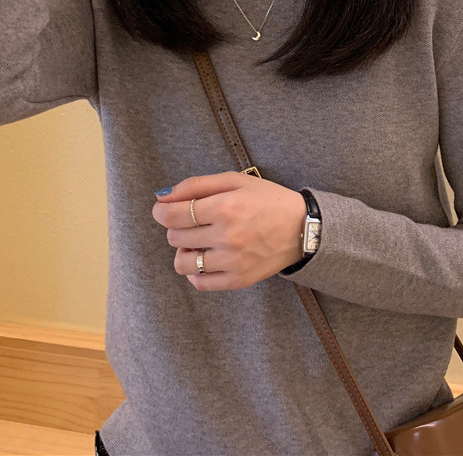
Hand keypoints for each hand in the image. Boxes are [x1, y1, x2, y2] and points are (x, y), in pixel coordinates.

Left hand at [152, 172, 306, 290]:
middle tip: (191, 221)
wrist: (302, 227)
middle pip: (176, 237)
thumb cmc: (268, 199)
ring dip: (183, 250)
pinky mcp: (238, 280)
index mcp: (225, 207)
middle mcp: (226, 236)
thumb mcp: (235, 180)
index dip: (160, 212)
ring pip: (183, 263)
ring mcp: (232, 261)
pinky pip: (200, 282)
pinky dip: (195, 271)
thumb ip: (197, 185)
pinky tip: (206, 258)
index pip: (173, 215)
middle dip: (176, 227)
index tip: (161, 210)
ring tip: (198, 241)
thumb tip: (163, 197)